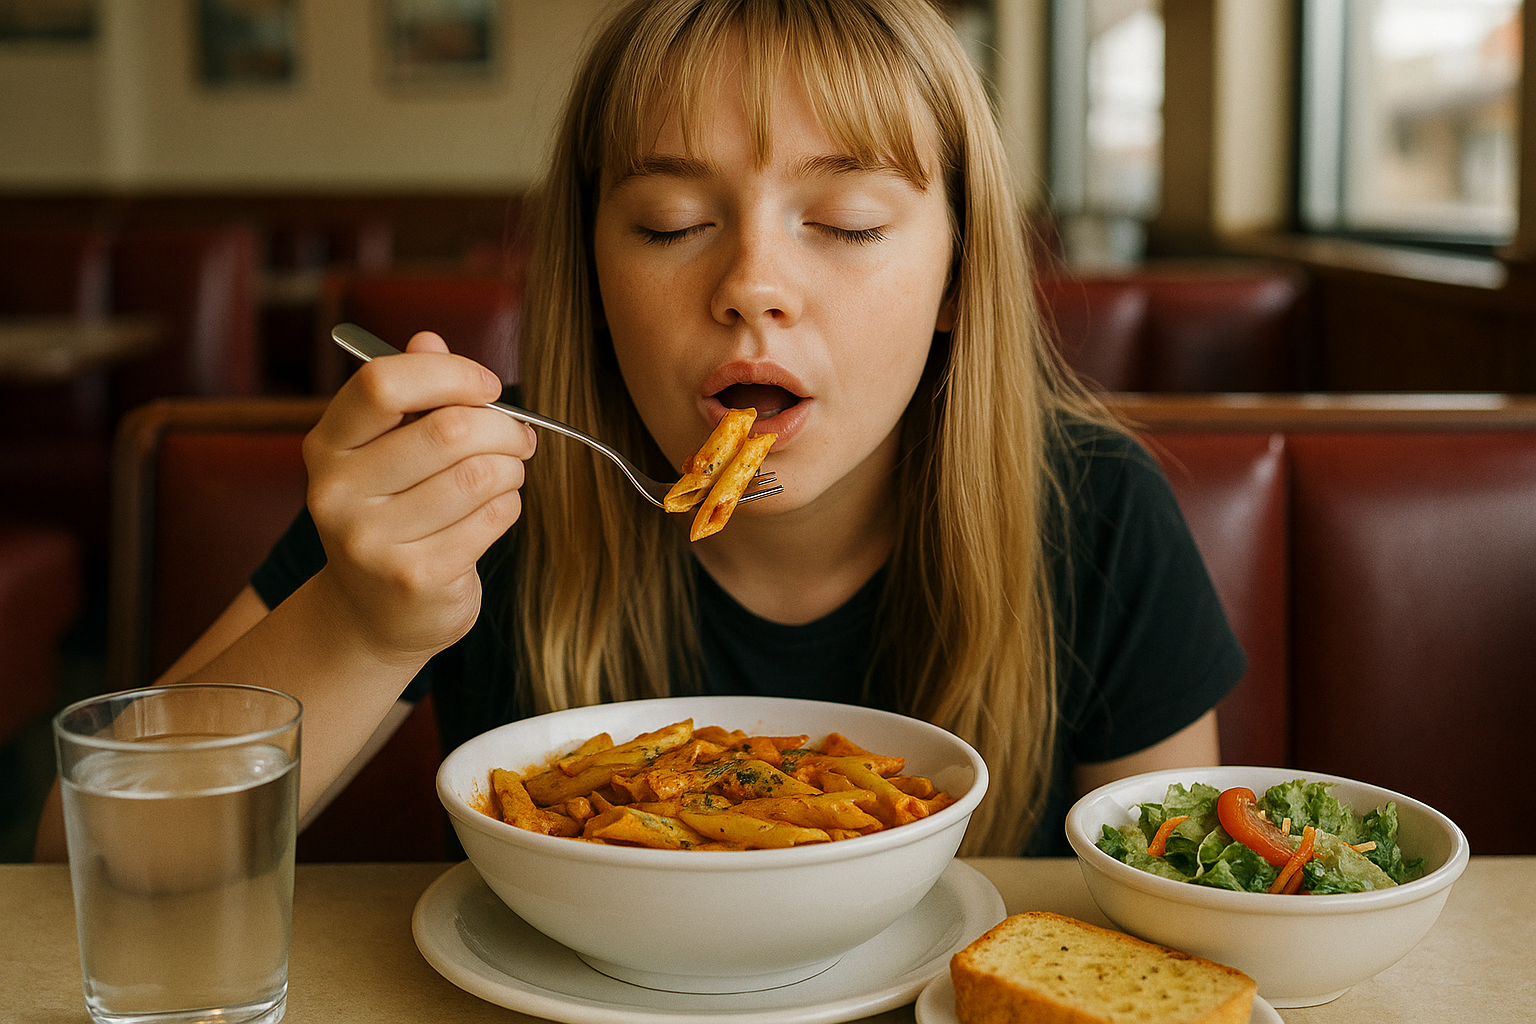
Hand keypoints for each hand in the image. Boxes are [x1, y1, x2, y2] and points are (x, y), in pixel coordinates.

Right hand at [302, 331, 536, 662]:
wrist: (374, 614)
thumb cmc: (393, 514)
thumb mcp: (386, 451)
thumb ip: (409, 394)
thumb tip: (429, 339)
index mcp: (326, 446)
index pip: (382, 382)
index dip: (451, 375)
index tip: (488, 387)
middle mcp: (336, 492)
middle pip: (449, 430)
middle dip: (503, 427)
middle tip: (520, 436)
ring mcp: (370, 541)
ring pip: (478, 476)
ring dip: (510, 469)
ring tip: (507, 474)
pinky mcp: (414, 578)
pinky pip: (491, 519)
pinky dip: (508, 507)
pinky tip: (495, 511)